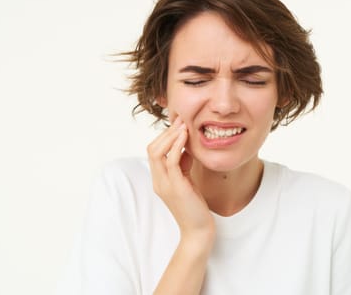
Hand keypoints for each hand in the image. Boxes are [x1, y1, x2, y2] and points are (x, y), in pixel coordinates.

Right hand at [147, 117, 214, 242]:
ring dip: (170, 135)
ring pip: (157, 152)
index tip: (178, 124)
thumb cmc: (195, 207)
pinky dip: (176, 145)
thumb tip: (186, 149)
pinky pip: (171, 161)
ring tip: (183, 124)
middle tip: (180, 120)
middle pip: (152, 149)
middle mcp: (158, 181)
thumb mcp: (187, 181)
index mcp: (159, 179)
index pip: (153, 152)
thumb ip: (184, 166)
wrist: (199, 231)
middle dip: (165, 132)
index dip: (164, 136)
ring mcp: (165, 184)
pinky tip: (185, 136)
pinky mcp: (176, 187)